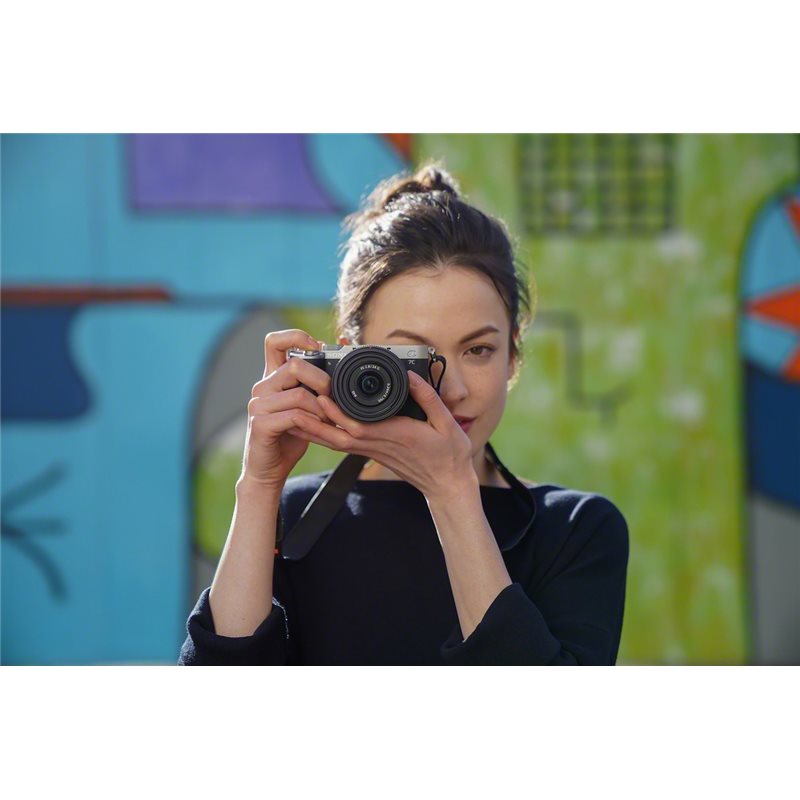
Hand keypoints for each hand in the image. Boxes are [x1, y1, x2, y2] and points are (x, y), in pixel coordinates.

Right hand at [241, 329, 332, 490]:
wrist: (269, 469)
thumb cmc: (290, 436)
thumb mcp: (306, 405)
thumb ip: (314, 385)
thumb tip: (340, 356)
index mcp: (272, 378)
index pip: (275, 341)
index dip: (297, 337)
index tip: (318, 349)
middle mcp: (262, 387)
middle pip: (294, 365)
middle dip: (322, 381)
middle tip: (332, 397)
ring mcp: (258, 405)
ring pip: (299, 393)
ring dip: (321, 408)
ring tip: (328, 420)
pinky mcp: (260, 424)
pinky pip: (294, 415)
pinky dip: (313, 422)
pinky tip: (318, 429)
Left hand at [287, 370, 476, 499]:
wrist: (447, 485)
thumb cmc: (449, 455)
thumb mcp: (447, 423)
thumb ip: (428, 398)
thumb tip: (411, 376)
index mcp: (396, 435)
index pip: (359, 425)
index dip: (336, 413)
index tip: (321, 396)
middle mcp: (379, 445)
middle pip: (338, 435)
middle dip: (314, 421)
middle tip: (294, 405)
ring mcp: (374, 451)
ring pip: (337, 442)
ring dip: (314, 430)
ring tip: (293, 416)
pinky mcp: (373, 454)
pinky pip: (344, 445)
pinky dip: (326, 436)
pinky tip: (314, 428)